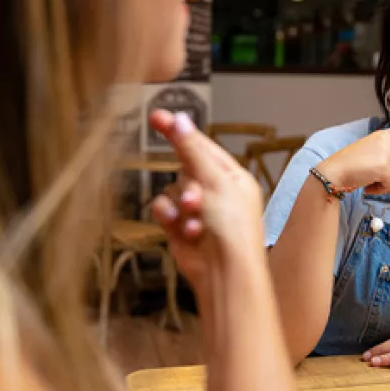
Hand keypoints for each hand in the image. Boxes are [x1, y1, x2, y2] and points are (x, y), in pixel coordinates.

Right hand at [148, 110, 264, 289]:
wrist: (224, 273)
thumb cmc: (233, 230)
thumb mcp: (215, 182)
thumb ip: (193, 151)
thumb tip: (179, 120)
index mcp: (232, 176)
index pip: (202, 146)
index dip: (179, 131)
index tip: (156, 117)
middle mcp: (216, 191)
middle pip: (184, 168)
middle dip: (187, 184)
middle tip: (196, 200)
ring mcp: (197, 209)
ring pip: (171, 190)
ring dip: (181, 206)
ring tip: (197, 221)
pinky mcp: (180, 226)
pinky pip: (164, 210)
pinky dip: (172, 219)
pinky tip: (186, 231)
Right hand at [318, 112, 389, 194]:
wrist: (333, 173)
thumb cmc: (349, 167)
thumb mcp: (372, 159)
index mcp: (383, 136)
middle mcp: (386, 141)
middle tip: (375, 177)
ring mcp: (386, 152)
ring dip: (388, 184)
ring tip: (370, 180)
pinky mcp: (384, 166)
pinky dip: (382, 190)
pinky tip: (368, 185)